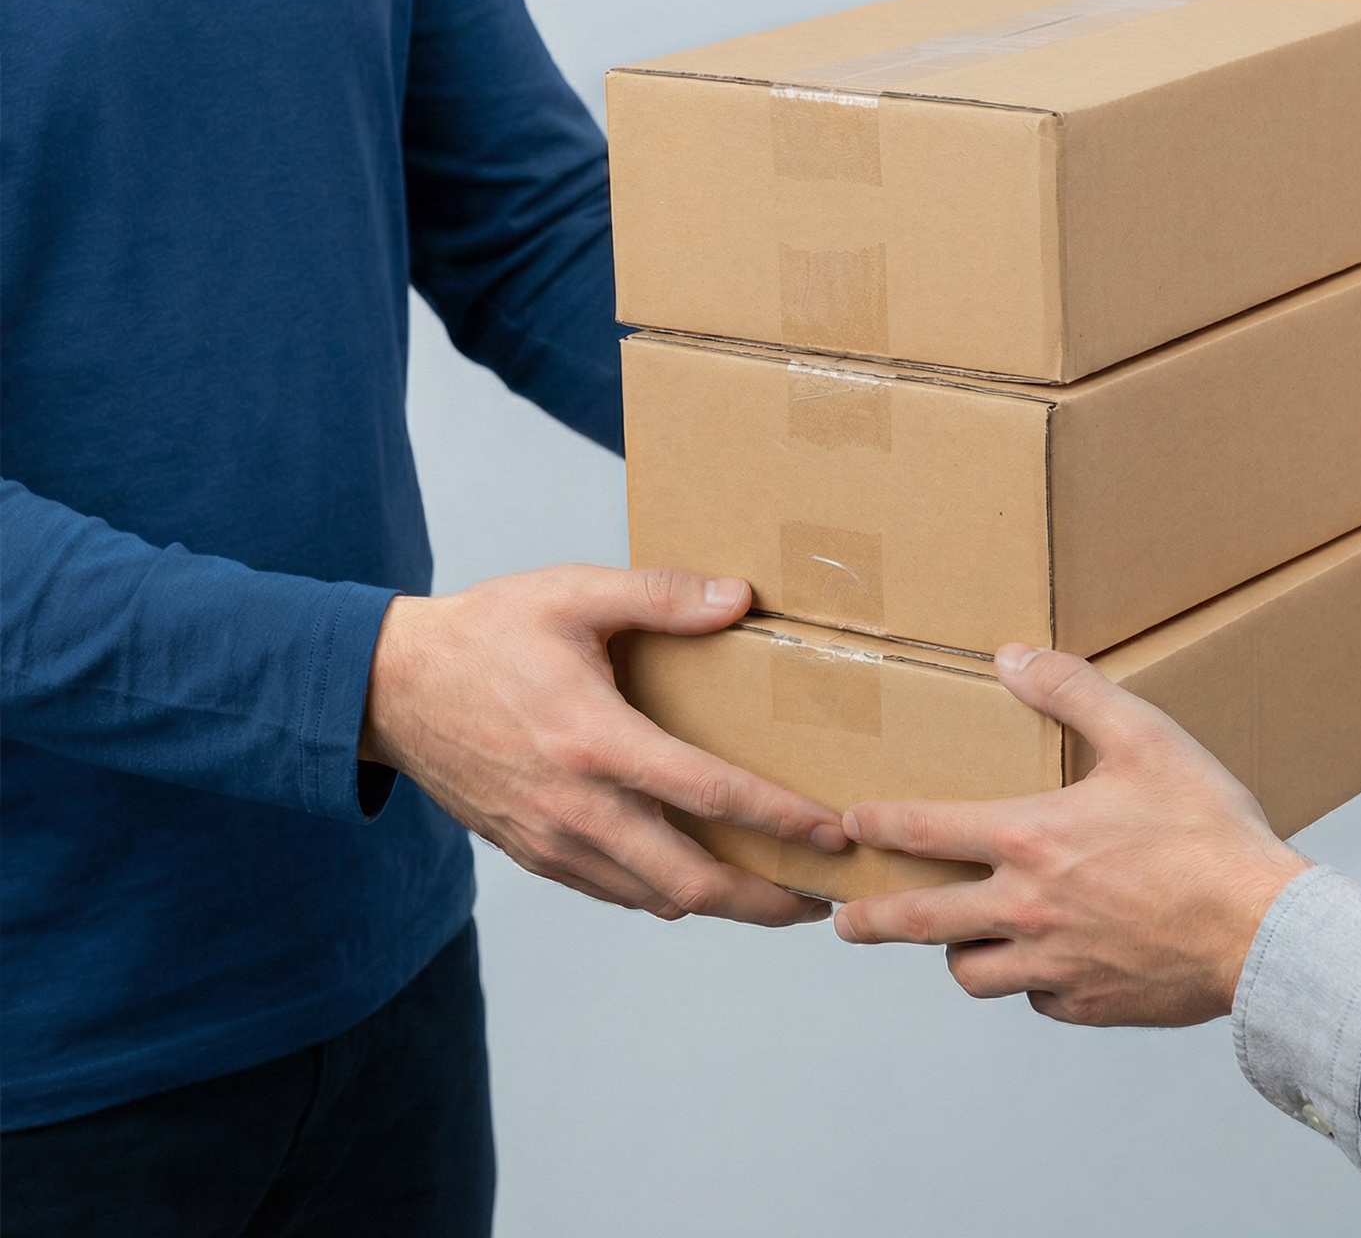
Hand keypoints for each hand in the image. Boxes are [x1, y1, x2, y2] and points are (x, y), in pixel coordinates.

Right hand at [360, 565, 845, 925]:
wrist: (387, 689)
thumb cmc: (485, 635)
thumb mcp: (571, 594)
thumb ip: (659, 594)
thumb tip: (738, 597)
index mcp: (594, 741)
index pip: (708, 793)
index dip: (781, 820)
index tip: (835, 834)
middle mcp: (577, 807)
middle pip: (691, 883)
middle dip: (767, 900)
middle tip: (825, 897)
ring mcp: (553, 842)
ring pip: (655, 900)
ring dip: (723, 905)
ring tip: (779, 893)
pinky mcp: (534, 855)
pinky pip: (616, 893)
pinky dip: (667, 894)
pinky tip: (702, 876)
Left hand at [832, 645, 1308, 1025]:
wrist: (1265, 930)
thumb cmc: (1208, 832)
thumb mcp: (1145, 737)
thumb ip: (1073, 690)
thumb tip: (1012, 655)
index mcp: (1031, 840)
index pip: (925, 830)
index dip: (878, 825)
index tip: (850, 825)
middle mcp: (1027, 908)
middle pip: (920, 921)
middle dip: (872, 919)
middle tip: (844, 920)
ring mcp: (1054, 965)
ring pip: (972, 973)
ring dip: (956, 955)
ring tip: (953, 942)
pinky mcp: (1089, 1004)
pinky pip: (1036, 1000)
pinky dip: (1030, 984)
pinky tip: (1043, 968)